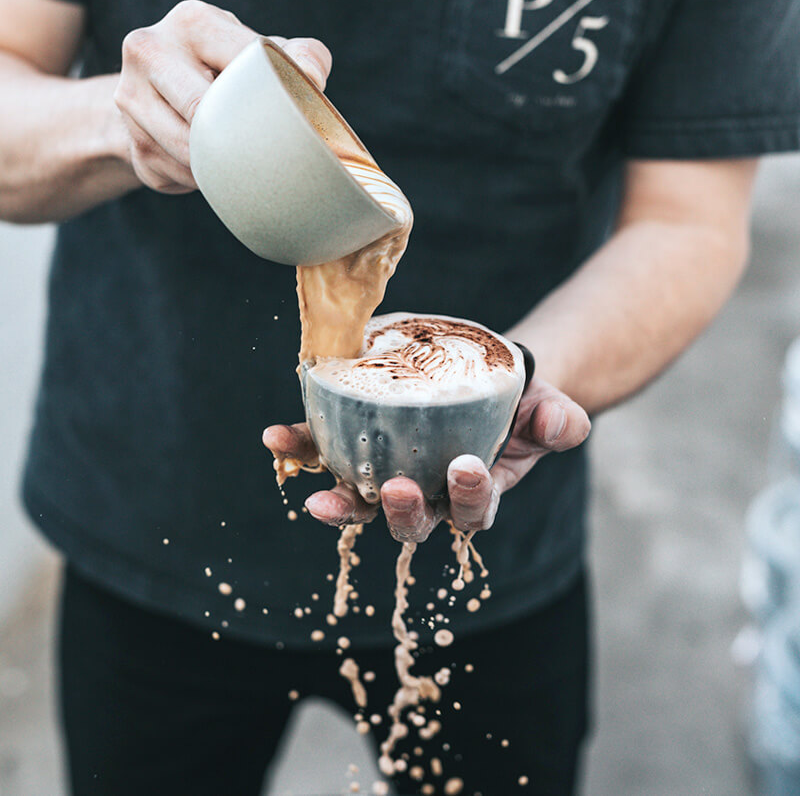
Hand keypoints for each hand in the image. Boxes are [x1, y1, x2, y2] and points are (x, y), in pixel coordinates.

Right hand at [113, 0, 331, 192]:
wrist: (165, 92)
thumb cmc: (231, 70)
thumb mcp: (264, 51)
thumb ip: (300, 55)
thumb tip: (312, 77)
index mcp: (192, 20)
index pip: (241, 65)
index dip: (272, 95)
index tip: (294, 116)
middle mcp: (149, 50)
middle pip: (203, 111)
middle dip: (240, 135)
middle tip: (269, 149)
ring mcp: (130, 98)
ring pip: (190, 151)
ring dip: (222, 164)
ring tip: (243, 157)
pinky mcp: (132, 144)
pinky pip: (179, 175)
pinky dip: (204, 179)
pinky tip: (212, 165)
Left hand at [262, 376, 589, 542]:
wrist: (485, 382)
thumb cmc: (520, 403)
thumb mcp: (547, 407)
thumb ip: (557, 420)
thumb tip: (565, 425)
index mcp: (475, 494)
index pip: (474, 509)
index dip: (470, 496)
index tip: (468, 466)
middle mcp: (429, 496)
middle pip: (412, 520)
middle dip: (403, 511)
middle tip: (397, 490)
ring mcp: (388, 476)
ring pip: (361, 500)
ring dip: (338, 500)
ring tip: (315, 496)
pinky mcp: (356, 450)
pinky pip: (325, 454)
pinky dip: (301, 450)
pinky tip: (277, 438)